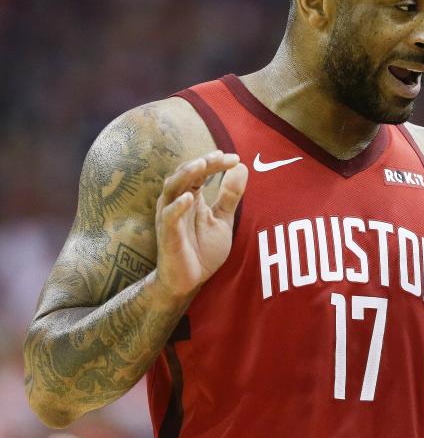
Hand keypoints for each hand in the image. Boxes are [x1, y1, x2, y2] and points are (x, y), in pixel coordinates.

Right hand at [154, 150, 247, 297]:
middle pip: (185, 174)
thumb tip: (242, 167)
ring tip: (202, 165)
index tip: (235, 158)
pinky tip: (190, 198)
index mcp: (190, 197)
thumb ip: (230, 196)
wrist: (189, 282)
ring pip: (172, 188)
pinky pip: (168, 217)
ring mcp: (170, 217)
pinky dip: (177, 206)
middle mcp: (177, 202)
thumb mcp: (222, 220)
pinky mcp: (167, 235)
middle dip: (202, 163)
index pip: (200, 172)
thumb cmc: (202, 249)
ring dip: (186, 175)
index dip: (215, 163)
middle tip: (220, 156)